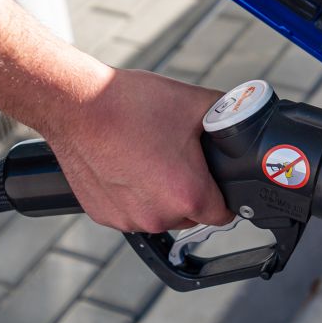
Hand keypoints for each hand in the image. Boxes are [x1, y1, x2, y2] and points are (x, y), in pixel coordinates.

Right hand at [42, 69, 232, 232]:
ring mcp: (128, 220)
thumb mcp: (195, 102)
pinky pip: (131, 212)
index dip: (224, 192)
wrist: (75, 105)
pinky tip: (127, 166)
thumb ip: (231, 114)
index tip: (215, 176)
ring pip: (161, 215)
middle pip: (192, 214)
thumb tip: (246, 116)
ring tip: (150, 157)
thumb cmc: (130, 104)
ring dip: (161, 195)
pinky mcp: (103, 216)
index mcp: (188, 195)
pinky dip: (133, 196)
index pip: (224, 213)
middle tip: (178, 157)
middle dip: (190, 191)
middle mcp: (158, 216)